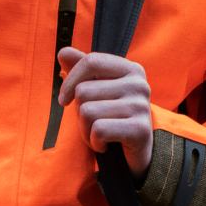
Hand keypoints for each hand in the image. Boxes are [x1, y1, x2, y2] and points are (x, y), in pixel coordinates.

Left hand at [57, 47, 152, 179]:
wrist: (137, 153)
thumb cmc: (112, 117)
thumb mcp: (98, 90)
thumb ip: (82, 69)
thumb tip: (63, 52)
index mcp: (130, 68)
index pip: (91, 61)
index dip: (70, 80)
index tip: (64, 100)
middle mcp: (139, 83)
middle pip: (84, 91)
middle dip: (80, 113)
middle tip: (93, 123)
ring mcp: (141, 106)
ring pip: (87, 112)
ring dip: (85, 130)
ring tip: (99, 134)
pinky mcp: (140, 129)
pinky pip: (98, 130)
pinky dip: (94, 142)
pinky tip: (105, 144)